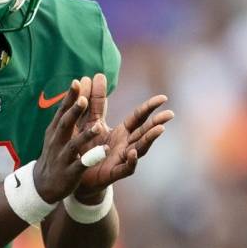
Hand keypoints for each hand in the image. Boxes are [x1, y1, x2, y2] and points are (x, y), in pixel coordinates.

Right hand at [32, 80, 105, 202]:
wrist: (43, 184)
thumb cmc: (54, 153)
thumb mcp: (56, 134)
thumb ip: (66, 116)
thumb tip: (76, 93)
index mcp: (55, 130)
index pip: (62, 111)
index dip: (69, 98)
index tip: (76, 82)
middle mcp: (57, 142)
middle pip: (65, 124)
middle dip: (74, 112)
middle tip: (83, 99)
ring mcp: (63, 157)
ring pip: (74, 145)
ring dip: (86, 136)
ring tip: (99, 126)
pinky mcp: (70, 173)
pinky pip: (82, 164)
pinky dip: (92, 158)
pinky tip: (104, 151)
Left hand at [74, 74, 173, 202]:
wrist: (76, 172)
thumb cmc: (87, 145)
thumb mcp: (90, 120)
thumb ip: (94, 100)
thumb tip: (97, 74)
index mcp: (123, 131)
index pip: (139, 117)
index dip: (149, 108)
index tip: (163, 98)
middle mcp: (127, 144)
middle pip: (144, 132)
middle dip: (157, 123)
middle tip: (170, 113)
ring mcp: (122, 159)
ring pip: (140, 148)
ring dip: (150, 139)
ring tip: (160, 129)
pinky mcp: (114, 173)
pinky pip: (126, 168)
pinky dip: (132, 161)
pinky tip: (133, 153)